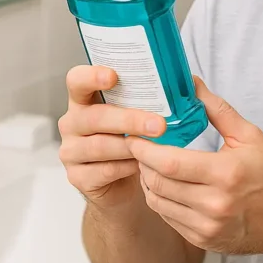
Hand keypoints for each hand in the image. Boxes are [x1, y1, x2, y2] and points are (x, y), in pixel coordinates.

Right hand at [58, 65, 167, 209]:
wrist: (120, 186)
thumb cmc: (131, 141)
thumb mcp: (136, 116)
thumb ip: (149, 99)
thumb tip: (191, 82)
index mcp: (84, 100)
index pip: (77, 81)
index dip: (92, 76)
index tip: (114, 76)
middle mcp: (72, 123)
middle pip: (95, 117)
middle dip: (130, 120)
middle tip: (159, 125)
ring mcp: (70, 151)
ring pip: (100, 146)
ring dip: (132, 146)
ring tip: (157, 148)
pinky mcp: (77, 177)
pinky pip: (105, 170)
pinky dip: (127, 168)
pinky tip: (143, 166)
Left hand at [126, 78, 262, 255]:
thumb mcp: (250, 136)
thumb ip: (217, 109)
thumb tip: (192, 84)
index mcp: (226, 173)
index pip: (170, 163)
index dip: (145, 150)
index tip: (134, 138)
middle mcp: (215, 204)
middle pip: (158, 183)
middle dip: (143, 163)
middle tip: (140, 148)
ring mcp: (207, 226)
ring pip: (158, 202)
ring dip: (148, 182)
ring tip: (151, 165)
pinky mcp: (202, 240)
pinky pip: (168, 218)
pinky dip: (160, 199)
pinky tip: (166, 185)